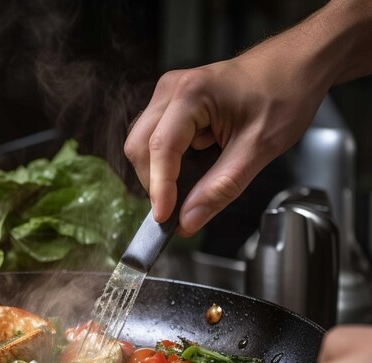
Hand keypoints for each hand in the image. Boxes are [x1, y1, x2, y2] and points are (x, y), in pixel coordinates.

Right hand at [124, 0, 371, 234]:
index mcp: (192, 94)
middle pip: (139, 146)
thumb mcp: (259, 148)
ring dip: (159, 172)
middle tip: (177, 209)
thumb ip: (220, 188)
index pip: (161, 148)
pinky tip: (193, 167)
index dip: (159, 189)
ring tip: (190, 185)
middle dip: (154, 182)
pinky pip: (155, 139)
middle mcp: (171, 90)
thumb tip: (188, 221)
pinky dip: (167, 162)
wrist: (299, 63)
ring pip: (142, 144)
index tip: (165, 219)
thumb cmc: (285, 93)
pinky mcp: (173, 104)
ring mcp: (169, 95)